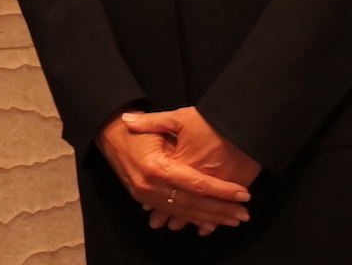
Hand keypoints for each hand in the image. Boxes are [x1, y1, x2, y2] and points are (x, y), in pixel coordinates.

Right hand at [95, 109, 251, 234]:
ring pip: (184, 212)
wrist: (108, 134)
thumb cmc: (135, 128)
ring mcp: (146, 195)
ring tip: (232, 220)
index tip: (243, 194)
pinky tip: (208, 224)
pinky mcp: (144, 198)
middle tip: (243, 214)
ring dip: (210, 218)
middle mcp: (150, 185)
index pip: (197, 184)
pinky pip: (172, 213)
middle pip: (193, 203)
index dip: (222, 191)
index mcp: (156, 167)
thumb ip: (181, 144)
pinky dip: (191, 219)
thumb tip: (208, 156)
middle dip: (221, 210)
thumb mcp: (157, 127)